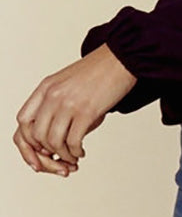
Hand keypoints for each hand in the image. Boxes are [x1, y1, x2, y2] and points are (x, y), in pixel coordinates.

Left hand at [14, 44, 137, 176]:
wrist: (121, 58)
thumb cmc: (98, 71)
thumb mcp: (67, 82)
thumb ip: (55, 103)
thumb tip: (53, 136)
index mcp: (46, 87)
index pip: (23, 120)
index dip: (27, 140)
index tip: (39, 150)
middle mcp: (53, 95)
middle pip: (37, 135)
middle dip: (47, 153)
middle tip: (59, 158)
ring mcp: (69, 103)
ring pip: (54, 141)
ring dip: (63, 155)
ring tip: (73, 156)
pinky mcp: (87, 111)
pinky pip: (73, 141)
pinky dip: (76, 152)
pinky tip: (81, 152)